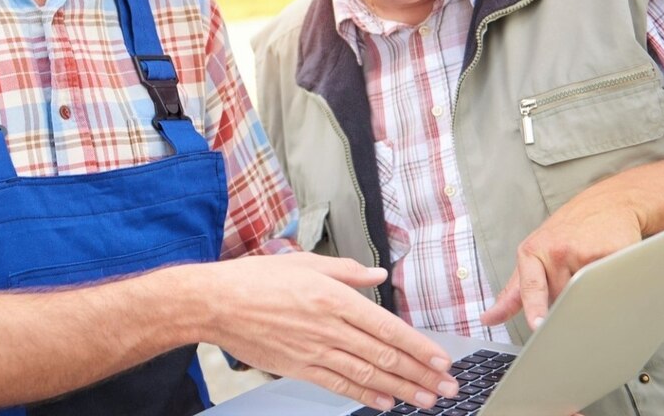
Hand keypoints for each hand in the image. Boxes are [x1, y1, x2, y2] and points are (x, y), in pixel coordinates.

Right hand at [202, 252, 459, 411]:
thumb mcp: (304, 262)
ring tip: (426, 399)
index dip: (418, 346)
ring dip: (401, 389)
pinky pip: (339, 385)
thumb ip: (346, 271)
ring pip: (367, 374)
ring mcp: (314, 350)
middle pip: (383, 355)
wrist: (216, 303)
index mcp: (333, 297)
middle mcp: (328, 326)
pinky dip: (365, 395)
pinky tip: (385, 402)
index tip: (441, 359)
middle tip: (447, 387)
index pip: (387, 326)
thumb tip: (378, 276)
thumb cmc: (256, 279)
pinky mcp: (299, 367)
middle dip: (420, 373)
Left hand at [480, 185, 642, 331]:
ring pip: (582, 297)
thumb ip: (515, 290)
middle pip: (560, 300)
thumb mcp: (535, 252)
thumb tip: (490, 317)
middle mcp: (554, 251)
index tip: (538, 325)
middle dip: (566, 299)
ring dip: (588, 293)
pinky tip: (610, 267)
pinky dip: (609, 285)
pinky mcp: (609, 254)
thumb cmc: (570, 229)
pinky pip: (606, 285)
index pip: (530, 288)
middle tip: (575, 274)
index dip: (535, 309)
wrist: (610, 202)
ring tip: (592, 266)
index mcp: (531, 252)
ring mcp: (581, 252)